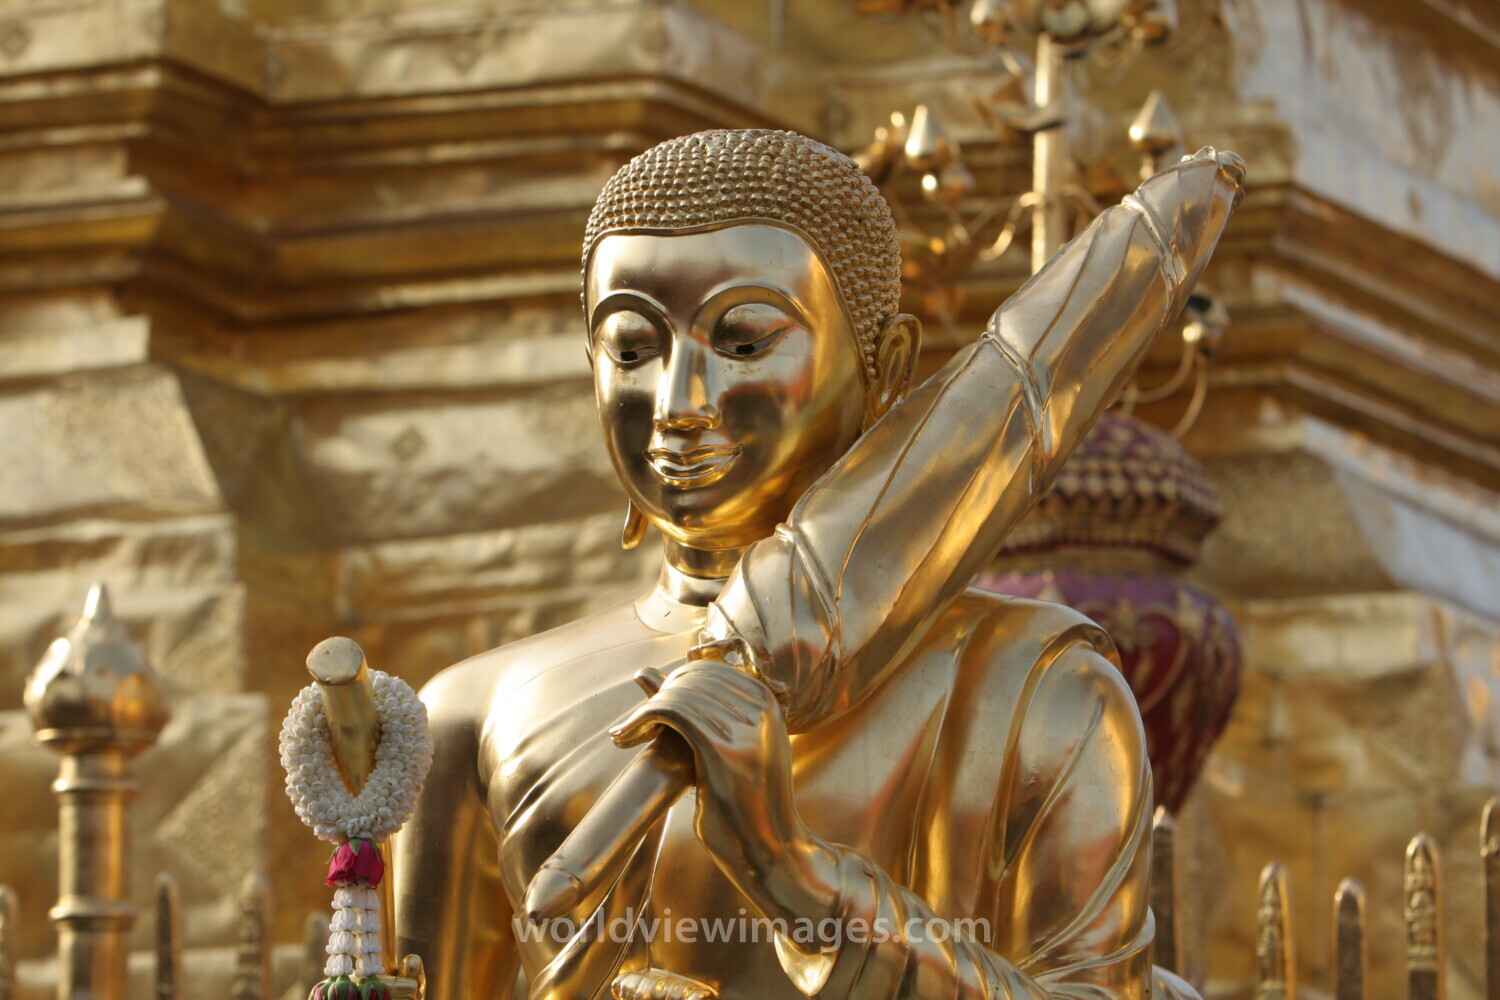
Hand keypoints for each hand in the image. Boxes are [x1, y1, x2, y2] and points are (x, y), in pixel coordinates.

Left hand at [608, 658, 835, 923]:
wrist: (771, 853)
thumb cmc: (742, 806)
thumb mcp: (721, 749)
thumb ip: (689, 712)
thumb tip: (642, 672)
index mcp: (766, 701)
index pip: (705, 670)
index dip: (670, 686)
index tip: (650, 714)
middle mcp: (761, 707)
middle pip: (690, 679)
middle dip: (656, 698)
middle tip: (633, 727)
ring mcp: (747, 728)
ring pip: (678, 695)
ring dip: (642, 712)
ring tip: (626, 735)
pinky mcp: (725, 750)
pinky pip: (671, 712)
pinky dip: (640, 720)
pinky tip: (625, 739)